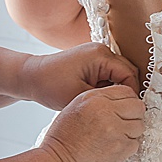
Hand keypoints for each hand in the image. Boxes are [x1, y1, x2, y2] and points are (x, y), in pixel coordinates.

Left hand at [20, 43, 139, 109]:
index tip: (126, 111)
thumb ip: (108, 99)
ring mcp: (96, 53)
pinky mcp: (92, 59)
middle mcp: (101, 50)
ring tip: (107, 104)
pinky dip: (107, 85)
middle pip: (127, 72)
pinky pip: (109, 73)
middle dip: (125, 91)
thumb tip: (126, 104)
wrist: (29, 77)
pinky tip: (99, 97)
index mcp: (100, 56)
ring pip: (119, 73)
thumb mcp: (81, 97)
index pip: (129, 75)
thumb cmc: (49, 86)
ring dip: (116, 89)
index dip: (131, 94)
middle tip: (120, 110)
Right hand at [37, 84, 145, 161]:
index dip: (127, 100)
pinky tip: (113, 146)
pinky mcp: (121, 147)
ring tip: (115, 136)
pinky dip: (128, 146)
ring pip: (139, 125)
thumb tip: (121, 101)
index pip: (127, 91)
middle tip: (122, 122)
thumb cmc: (63, 138)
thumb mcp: (76, 106)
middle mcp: (107, 112)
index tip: (124, 108)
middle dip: (133, 114)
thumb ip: (100, 100)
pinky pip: (135, 143)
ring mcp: (116, 130)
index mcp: (95, 99)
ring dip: (131, 131)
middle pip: (138, 107)